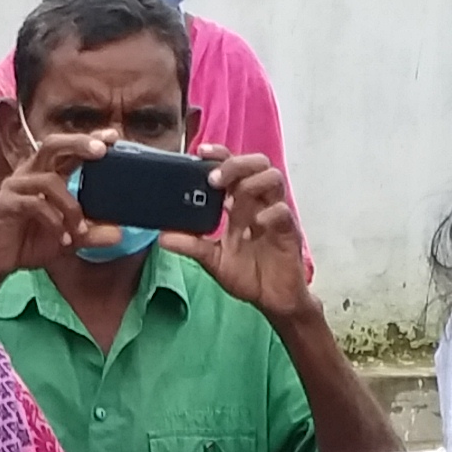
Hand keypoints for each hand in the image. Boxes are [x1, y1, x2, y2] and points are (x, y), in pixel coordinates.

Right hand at [0, 131, 98, 288]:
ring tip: (79, 231)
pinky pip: (35, 205)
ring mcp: (16, 186)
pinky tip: (63, 239)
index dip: (89, 139)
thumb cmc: (28, 241)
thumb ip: (91, 234)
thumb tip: (117, 233)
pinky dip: (54, 221)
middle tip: (101, 151)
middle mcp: (30, 174)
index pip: (69, 150)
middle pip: (53, 145)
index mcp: (46, 174)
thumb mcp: (68, 239)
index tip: (112, 136)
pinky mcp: (6, 204)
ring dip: (71, 206)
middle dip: (78, 143)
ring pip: (49, 180)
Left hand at [186, 153, 313, 321]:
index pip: (235, 167)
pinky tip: (255, 225)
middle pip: (258, 164)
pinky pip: (283, 212)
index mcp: (242, 203)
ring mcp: (276, 215)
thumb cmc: (248, 274)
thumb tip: (162, 236)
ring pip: (274, 179)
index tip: (201, 151)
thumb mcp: (213, 259)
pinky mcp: (289, 232)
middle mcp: (260, 203)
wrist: (272, 300)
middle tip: (216, 180)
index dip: (221, 154)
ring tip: (235, 202)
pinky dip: (269, 213)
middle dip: (237, 164)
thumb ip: (191, 245)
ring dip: (252, 184)